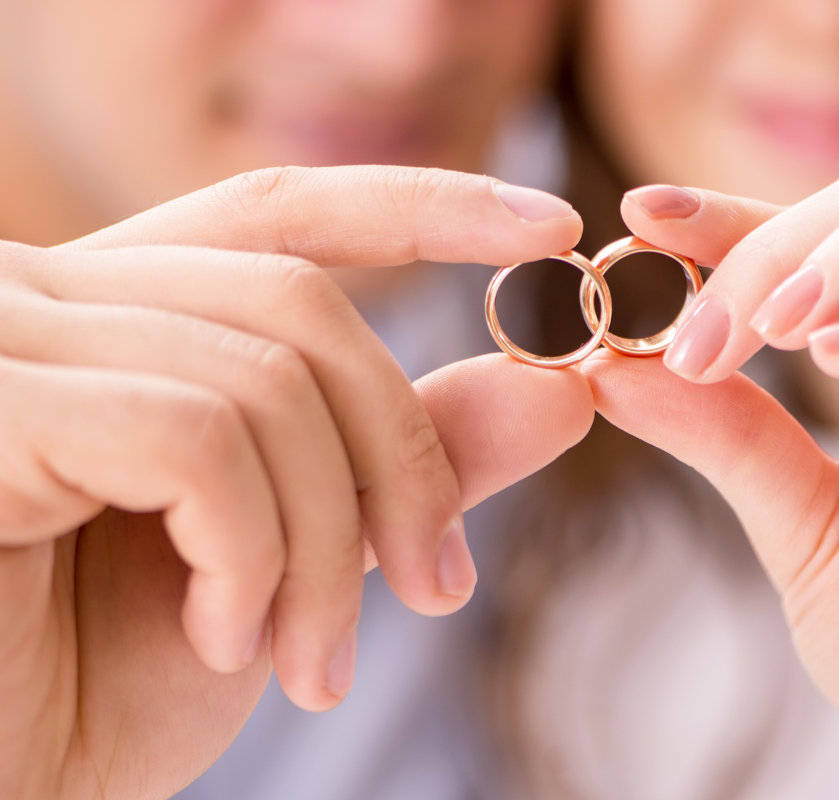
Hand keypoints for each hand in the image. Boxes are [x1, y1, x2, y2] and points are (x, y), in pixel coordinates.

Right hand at [0, 167, 594, 799]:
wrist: (0, 784)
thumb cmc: (106, 675)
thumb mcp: (296, 551)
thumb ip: (410, 458)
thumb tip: (559, 390)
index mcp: (120, 313)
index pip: (282, 217)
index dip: (421, 207)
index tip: (551, 229)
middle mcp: (48, 295)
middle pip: (298, 307)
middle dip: (401, 457)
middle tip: (434, 588)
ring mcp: (7, 341)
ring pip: (263, 381)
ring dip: (326, 545)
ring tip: (310, 662)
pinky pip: (197, 437)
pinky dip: (253, 554)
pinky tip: (222, 637)